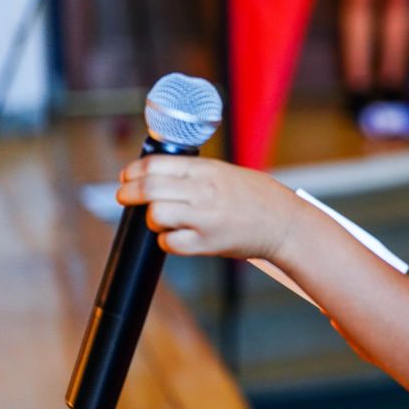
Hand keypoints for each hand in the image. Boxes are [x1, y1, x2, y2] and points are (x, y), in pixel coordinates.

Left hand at [116, 156, 300, 260]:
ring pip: (156, 215)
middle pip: (149, 189)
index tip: (127, 177)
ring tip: (158, 220)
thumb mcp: (225, 172)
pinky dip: (167, 241)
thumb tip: (157, 175)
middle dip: (128, 193)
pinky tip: (175, 237)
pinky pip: (171, 243)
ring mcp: (205, 218)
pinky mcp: (207, 244)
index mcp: (207, 170)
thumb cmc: (257, 197)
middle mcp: (204, 191)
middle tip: (124, 197)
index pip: (156, 164)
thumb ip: (194, 173)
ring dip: (150, 219)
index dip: (134, 171)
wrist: (284, 223)